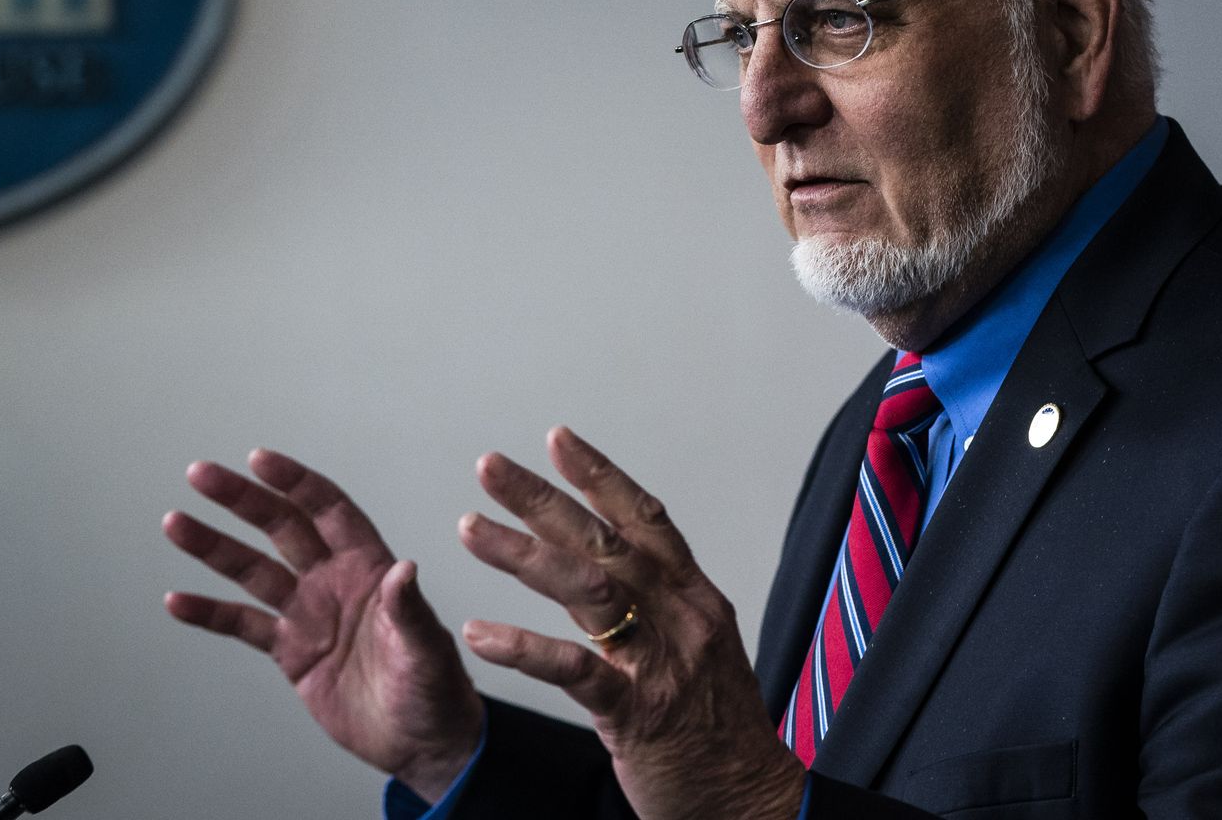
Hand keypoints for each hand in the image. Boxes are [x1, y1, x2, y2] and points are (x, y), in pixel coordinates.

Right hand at [163, 449, 484, 801]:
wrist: (420, 742)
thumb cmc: (436, 689)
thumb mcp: (426, 649)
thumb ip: (408, 610)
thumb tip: (404, 569)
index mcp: (371, 569)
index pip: (329, 511)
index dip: (296, 483)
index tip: (260, 460)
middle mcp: (335, 583)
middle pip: (282, 529)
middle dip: (243, 500)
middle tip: (201, 474)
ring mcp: (309, 615)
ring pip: (252, 571)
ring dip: (214, 548)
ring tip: (176, 523)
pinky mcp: (291, 651)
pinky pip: (243, 625)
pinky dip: (209, 614)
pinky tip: (177, 600)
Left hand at [458, 426, 804, 819]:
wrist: (751, 801)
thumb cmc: (720, 733)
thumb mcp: (701, 652)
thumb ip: (664, 609)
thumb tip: (624, 568)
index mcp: (698, 599)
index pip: (646, 520)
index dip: (600, 475)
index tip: (557, 439)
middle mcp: (683, 618)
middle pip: (606, 541)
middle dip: (543, 499)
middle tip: (489, 467)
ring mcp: (663, 665)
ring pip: (587, 590)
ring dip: (522, 553)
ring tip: (469, 529)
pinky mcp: (639, 715)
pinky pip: (574, 671)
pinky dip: (523, 648)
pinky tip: (478, 633)